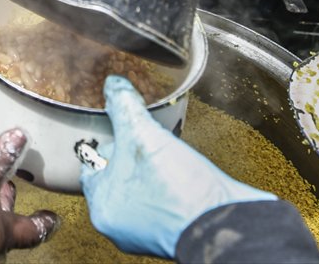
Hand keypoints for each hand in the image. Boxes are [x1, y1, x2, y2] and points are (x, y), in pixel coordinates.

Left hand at [81, 76, 274, 257]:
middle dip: (129, 154)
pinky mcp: (174, 230)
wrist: (226, 222)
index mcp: (103, 207)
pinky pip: (162, 200)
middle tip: (141, 137)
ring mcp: (148, 231)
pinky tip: (178, 170)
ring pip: (140, 188)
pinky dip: (167, 184)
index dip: (106, 141)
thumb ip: (124, 106)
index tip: (116, 129)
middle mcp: (121, 226)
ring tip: (161, 151)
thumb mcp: (143, 134)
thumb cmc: (180, 190)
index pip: (92, 166)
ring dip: (149, 169)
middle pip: (116, 176)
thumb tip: (113, 86)